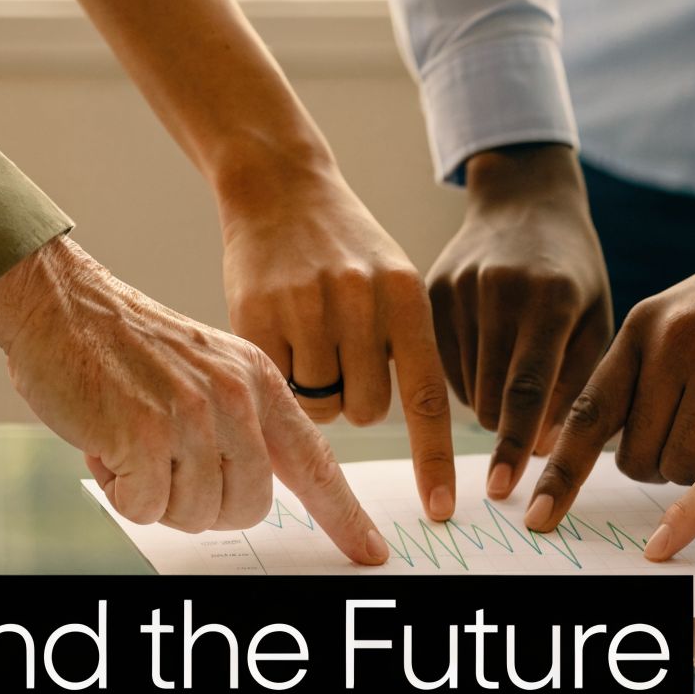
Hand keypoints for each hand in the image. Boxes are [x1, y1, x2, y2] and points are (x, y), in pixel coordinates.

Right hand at [0, 236, 388, 563]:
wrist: (62, 302)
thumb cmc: (130, 347)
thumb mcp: (210, 370)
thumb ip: (244, 424)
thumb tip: (255, 493)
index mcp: (260, 382)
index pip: (315, 462)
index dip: (343, 514)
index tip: (371, 550)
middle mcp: (236, 399)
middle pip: (250, 508)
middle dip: (207, 507)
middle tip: (167, 468)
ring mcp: (193, 417)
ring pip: (197, 514)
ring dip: (157, 497)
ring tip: (133, 444)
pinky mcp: (145, 437)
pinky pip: (146, 509)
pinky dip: (121, 493)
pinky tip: (108, 447)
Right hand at [218, 167, 455, 520]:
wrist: (279, 183)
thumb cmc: (345, 246)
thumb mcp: (394, 280)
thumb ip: (405, 345)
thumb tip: (418, 428)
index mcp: (405, 295)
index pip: (426, 396)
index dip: (434, 459)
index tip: (440, 510)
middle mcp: (359, 300)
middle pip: (367, 410)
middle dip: (355, 398)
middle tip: (340, 354)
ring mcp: (304, 306)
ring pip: (320, 404)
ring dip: (316, 389)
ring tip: (309, 336)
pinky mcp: (254, 312)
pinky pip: (276, 385)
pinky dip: (280, 373)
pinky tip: (279, 331)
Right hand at [428, 145, 611, 498]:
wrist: (525, 198)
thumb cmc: (574, 270)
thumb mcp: (594, 318)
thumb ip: (576, 385)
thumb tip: (548, 452)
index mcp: (549, 299)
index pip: (528, 389)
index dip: (515, 444)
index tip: (503, 488)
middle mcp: (499, 292)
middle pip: (490, 395)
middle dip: (504, 431)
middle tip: (519, 439)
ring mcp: (458, 288)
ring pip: (461, 385)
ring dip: (485, 405)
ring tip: (508, 382)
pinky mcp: (429, 289)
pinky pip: (438, 362)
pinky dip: (463, 379)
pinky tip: (485, 359)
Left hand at [525, 195, 694, 530]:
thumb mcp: (672, 320)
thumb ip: (636, 375)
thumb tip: (593, 451)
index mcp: (640, 328)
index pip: (587, 414)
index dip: (560, 474)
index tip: (536, 516)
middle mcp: (674, 342)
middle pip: (637, 457)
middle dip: (656, 463)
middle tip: (686, 434)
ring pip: (684, 465)